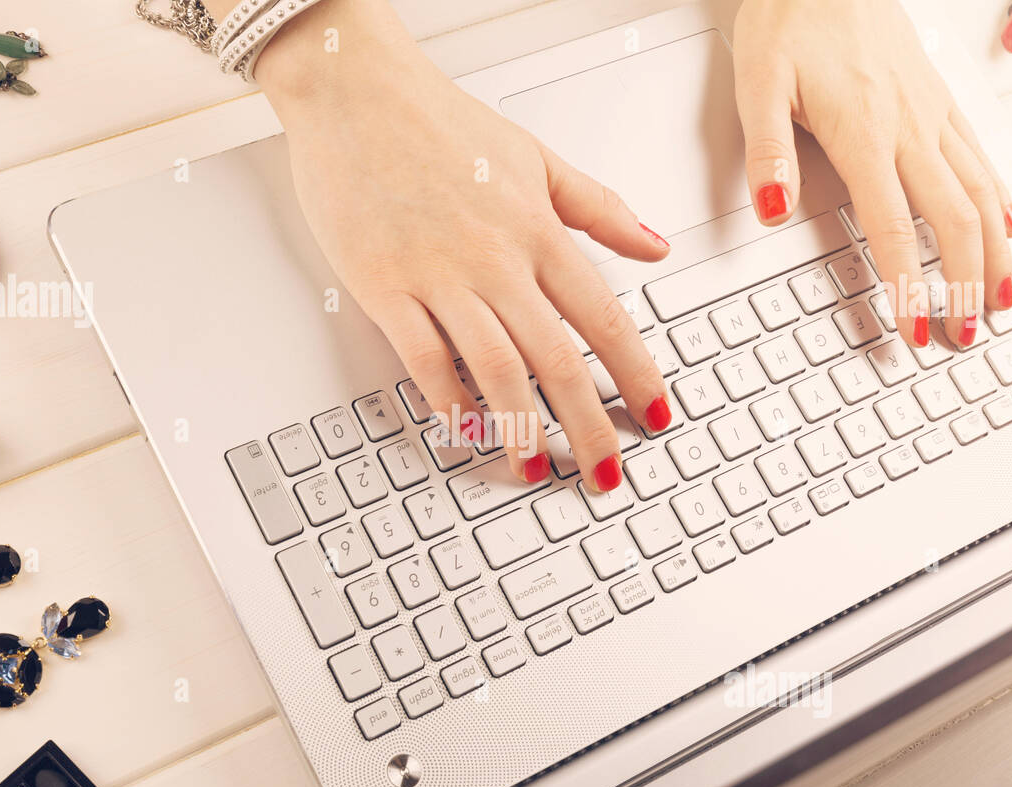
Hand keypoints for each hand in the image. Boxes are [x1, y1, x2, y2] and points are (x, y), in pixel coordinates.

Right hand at [247, 0, 672, 487]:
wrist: (356, 89)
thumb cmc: (440, 121)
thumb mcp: (538, 156)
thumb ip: (600, 208)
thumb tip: (655, 246)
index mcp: (537, 230)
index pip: (605, 318)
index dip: (636, 374)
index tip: (655, 414)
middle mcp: (495, 258)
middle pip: (556, 359)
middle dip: (589, 425)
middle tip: (603, 472)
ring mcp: (438, 275)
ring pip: (494, 368)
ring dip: (521, 428)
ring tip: (535, 467)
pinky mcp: (385, 285)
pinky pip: (423, 358)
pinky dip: (447, 400)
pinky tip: (464, 429)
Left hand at [732, 0, 1011, 347]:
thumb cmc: (791, 19)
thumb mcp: (759, 84)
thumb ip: (768, 152)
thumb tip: (772, 209)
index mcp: (864, 132)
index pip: (895, 227)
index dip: (909, 285)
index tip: (915, 328)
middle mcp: (909, 125)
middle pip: (954, 219)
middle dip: (964, 284)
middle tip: (964, 333)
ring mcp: (931, 112)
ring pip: (980, 191)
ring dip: (995, 252)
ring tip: (1001, 298)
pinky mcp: (939, 98)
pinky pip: (980, 156)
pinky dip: (999, 198)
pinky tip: (1007, 225)